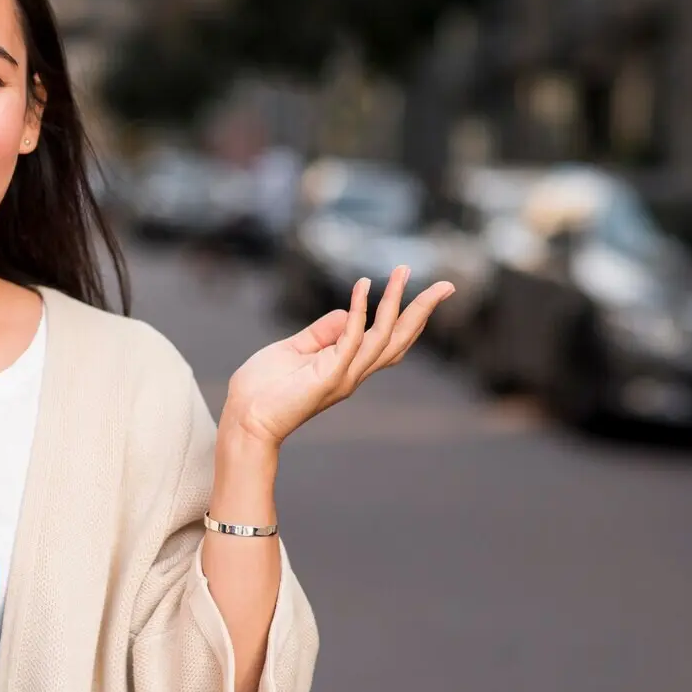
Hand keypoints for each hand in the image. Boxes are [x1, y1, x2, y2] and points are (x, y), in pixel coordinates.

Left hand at [224, 267, 452, 447]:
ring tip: (403, 272)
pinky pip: (352, 339)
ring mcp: (344, 376)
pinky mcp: (328, 376)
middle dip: (423, 312)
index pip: (387, 340)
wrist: (243, 420)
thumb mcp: (295, 350)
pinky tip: (364, 286)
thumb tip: (348, 311)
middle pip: (398, 340)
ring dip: (396, 302)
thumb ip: (322, 333)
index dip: (407, 316)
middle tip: (447, 286)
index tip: (421, 288)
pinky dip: (360, 311)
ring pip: (383, 336)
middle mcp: (353, 373)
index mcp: (347, 366)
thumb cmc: (263, 389)